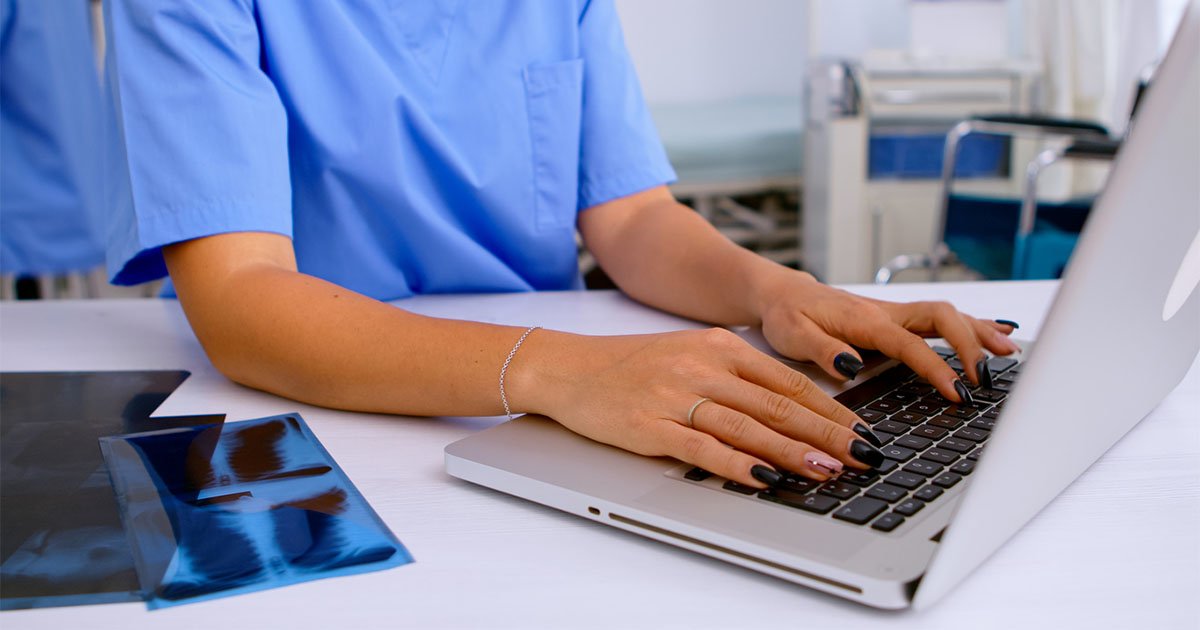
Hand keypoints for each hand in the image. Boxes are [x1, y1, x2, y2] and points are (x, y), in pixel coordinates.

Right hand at [514, 328, 888, 489]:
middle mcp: (703, 367)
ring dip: (792, 452)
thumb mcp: (691, 354)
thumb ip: (737, 376)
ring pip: (749, 426)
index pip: (788, 381)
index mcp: (719, 346)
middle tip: (864, 456)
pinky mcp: (652, 426)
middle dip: (827, 434)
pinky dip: (738, 464)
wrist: (568, 367)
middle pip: (778, 404)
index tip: (863, 432)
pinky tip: (764, 479)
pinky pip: (704, 448)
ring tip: (828, 471)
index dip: (831, 410)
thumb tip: (791, 407)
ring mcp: (677, 396)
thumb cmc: (630, 365)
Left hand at [756, 271, 1019, 402]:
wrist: (783, 295)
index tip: (957, 392)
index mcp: (864, 320)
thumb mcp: (793, 336)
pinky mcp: (897, 319)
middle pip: (942, 318)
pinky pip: (941, 319)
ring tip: (1010, 353)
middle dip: (970, 345)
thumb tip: (850, 365)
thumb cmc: (787, 316)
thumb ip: (823, 350)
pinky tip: (999, 332)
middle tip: (985, 378)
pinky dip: (972, 325)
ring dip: (980, 332)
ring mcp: (895, 314)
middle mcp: (886, 313)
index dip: (937, 367)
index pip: (910, 344)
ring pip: (947, 316)